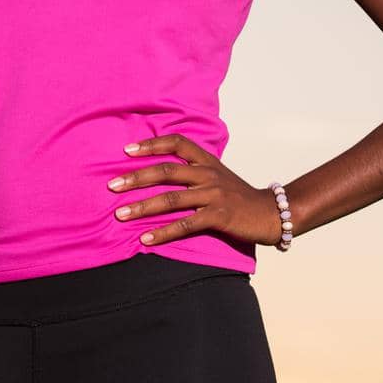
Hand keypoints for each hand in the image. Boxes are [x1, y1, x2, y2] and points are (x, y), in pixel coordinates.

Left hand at [107, 133, 285, 248]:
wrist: (271, 213)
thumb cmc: (238, 196)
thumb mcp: (217, 175)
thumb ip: (193, 170)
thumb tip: (159, 171)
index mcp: (207, 161)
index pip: (176, 143)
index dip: (151, 144)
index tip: (126, 150)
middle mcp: (208, 174)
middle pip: (166, 170)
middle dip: (136, 177)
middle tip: (111, 185)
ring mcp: (214, 195)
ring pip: (171, 198)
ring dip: (142, 207)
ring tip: (120, 214)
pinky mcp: (219, 217)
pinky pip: (185, 224)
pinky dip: (163, 233)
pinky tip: (145, 240)